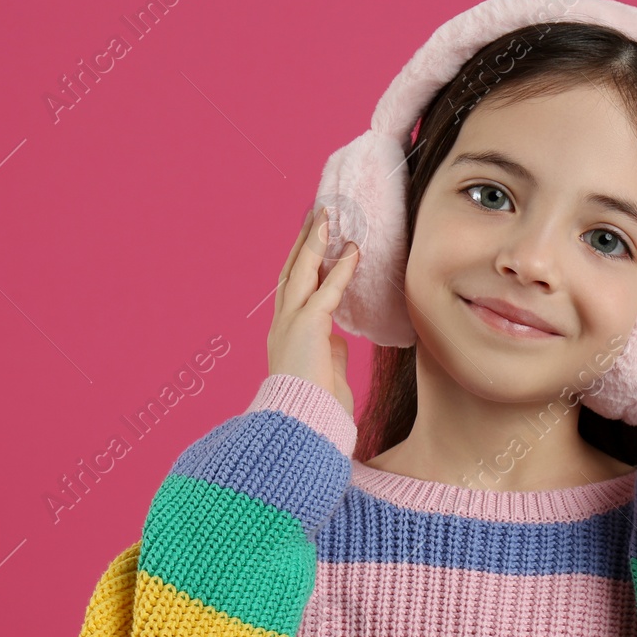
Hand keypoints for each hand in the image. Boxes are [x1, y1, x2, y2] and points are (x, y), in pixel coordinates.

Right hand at [265, 205, 359, 417]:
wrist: (302, 424)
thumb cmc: (316, 406)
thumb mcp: (325, 371)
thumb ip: (329, 350)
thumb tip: (338, 339)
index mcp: (285, 333)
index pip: (293, 288)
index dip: (303, 261)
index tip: (314, 238)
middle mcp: (282, 323)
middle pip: (291, 270)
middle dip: (304, 241)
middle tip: (316, 213)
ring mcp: (291, 323)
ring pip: (302, 271)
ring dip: (315, 242)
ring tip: (328, 215)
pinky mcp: (307, 327)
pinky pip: (327, 291)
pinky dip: (341, 269)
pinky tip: (354, 250)